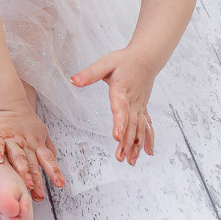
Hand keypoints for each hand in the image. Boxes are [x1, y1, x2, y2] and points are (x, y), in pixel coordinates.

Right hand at [0, 105, 64, 199]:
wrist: (7, 102)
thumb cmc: (25, 121)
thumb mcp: (42, 133)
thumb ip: (48, 149)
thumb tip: (55, 163)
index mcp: (36, 144)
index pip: (47, 159)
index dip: (53, 171)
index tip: (60, 184)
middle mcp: (25, 144)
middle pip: (32, 163)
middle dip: (36, 179)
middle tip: (38, 195)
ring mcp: (11, 140)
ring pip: (17, 156)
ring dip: (21, 170)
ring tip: (25, 184)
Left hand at [71, 48, 156, 164]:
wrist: (146, 57)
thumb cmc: (123, 60)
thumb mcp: (105, 63)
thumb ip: (89, 73)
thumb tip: (73, 80)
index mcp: (122, 91)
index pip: (121, 109)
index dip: (120, 123)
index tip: (117, 136)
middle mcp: (133, 102)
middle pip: (131, 125)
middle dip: (126, 143)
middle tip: (121, 158)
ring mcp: (140, 106)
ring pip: (139, 129)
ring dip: (136, 146)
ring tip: (130, 162)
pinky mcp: (142, 108)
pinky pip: (146, 126)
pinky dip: (147, 140)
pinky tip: (147, 153)